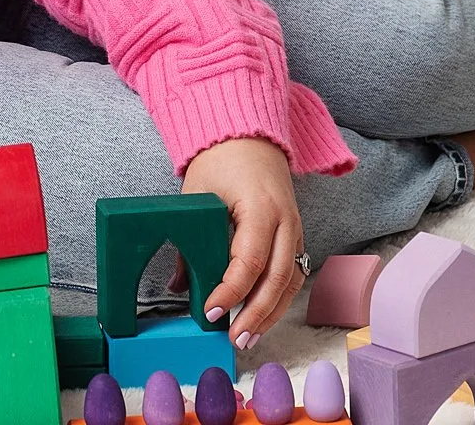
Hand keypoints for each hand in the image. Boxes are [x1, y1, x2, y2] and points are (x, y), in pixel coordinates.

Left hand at [181, 136, 305, 349]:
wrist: (249, 135)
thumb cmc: (220, 161)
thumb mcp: (197, 196)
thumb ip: (190, 242)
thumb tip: (178, 288)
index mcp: (261, 207)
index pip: (249, 260)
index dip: (231, 291)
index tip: (211, 313)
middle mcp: (286, 220)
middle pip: (277, 278)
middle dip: (256, 314)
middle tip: (235, 339)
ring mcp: (296, 228)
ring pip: (291, 280)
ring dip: (271, 313)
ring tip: (249, 337)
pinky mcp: (297, 234)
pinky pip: (294, 273)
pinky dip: (280, 298)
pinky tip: (262, 317)